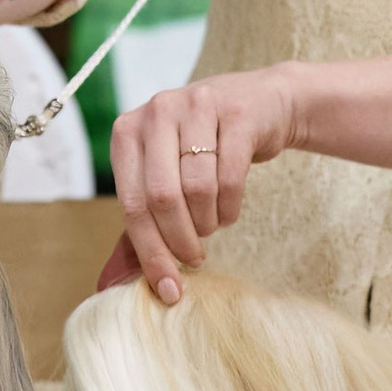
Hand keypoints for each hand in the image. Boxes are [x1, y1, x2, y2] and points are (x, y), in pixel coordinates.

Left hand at [103, 66, 301, 305]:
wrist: (263, 102)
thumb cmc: (206, 145)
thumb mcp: (166, 165)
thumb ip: (146, 209)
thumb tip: (132, 274)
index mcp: (128, 130)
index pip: (131, 202)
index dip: (149, 251)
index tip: (167, 288)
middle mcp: (157, 111)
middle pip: (161, 198)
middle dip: (180, 241)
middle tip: (194, 259)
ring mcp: (197, 106)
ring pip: (197, 189)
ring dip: (208, 222)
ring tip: (212, 224)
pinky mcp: (236, 114)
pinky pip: (230, 178)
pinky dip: (230, 207)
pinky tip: (228, 210)